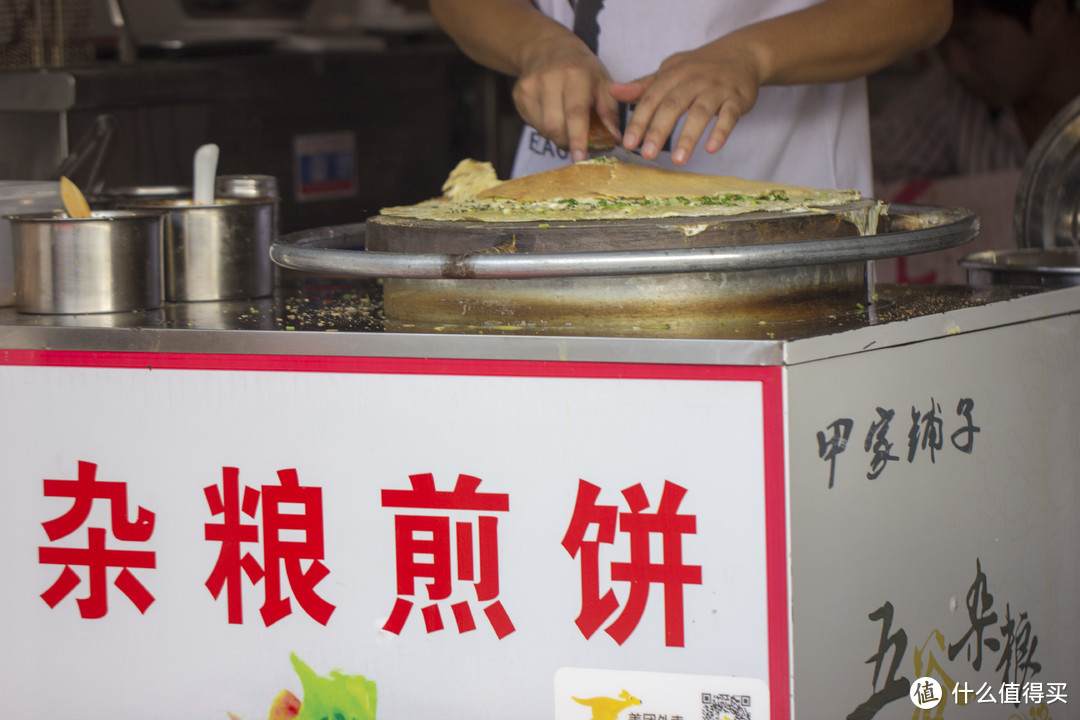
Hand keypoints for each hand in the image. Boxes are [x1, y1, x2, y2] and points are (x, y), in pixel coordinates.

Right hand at [513, 33, 620, 162]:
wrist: (547, 47)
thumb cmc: (581, 68)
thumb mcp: (602, 82)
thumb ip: (610, 112)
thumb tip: (615, 140)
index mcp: (575, 74)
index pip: (575, 112)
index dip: (578, 138)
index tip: (580, 158)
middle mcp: (550, 78)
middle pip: (555, 126)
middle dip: (568, 142)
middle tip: (577, 143)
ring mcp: (530, 86)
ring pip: (543, 128)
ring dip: (557, 136)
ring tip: (566, 124)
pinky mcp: (519, 94)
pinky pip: (532, 124)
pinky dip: (545, 128)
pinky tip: (552, 114)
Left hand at [610, 39, 762, 165]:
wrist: (741, 54)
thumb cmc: (698, 68)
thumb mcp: (669, 71)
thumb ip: (643, 86)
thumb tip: (612, 91)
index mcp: (672, 74)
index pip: (651, 98)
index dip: (639, 120)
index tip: (628, 143)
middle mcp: (693, 79)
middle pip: (673, 105)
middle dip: (659, 130)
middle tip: (648, 154)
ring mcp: (716, 88)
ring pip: (701, 112)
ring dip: (688, 136)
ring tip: (678, 160)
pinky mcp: (737, 98)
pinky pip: (729, 115)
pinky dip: (721, 131)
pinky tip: (711, 148)